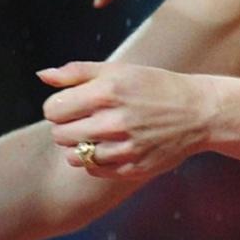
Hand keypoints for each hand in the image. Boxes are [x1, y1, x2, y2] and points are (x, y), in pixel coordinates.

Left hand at [39, 62, 212, 177]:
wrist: (197, 112)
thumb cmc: (154, 86)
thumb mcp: (118, 70)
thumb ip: (76, 72)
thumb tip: (42, 75)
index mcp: (107, 91)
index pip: (52, 109)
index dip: (57, 106)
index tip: (71, 104)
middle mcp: (113, 121)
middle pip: (59, 133)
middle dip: (66, 125)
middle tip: (84, 118)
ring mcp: (123, 148)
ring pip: (73, 156)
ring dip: (78, 145)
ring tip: (96, 132)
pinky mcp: (132, 168)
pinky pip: (93, 169)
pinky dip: (95, 159)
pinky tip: (110, 145)